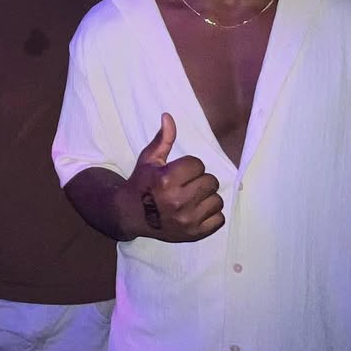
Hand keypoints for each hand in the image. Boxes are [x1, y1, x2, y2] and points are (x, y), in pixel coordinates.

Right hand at [122, 113, 223, 241]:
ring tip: (192, 197)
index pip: (198, 164)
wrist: (132, 214)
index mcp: (166, 180)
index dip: (190, 166)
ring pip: (217, 200)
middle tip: (187, 184)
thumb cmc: (142, 183)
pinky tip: (197, 210)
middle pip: (210, 181)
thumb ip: (163, 139)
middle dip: (200, 180)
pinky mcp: (195, 234)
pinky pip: (219, 219)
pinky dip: (211, 214)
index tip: (179, 171)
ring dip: (207, 197)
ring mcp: (188, 220)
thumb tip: (168, 116)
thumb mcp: (149, 159)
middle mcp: (178, 200)